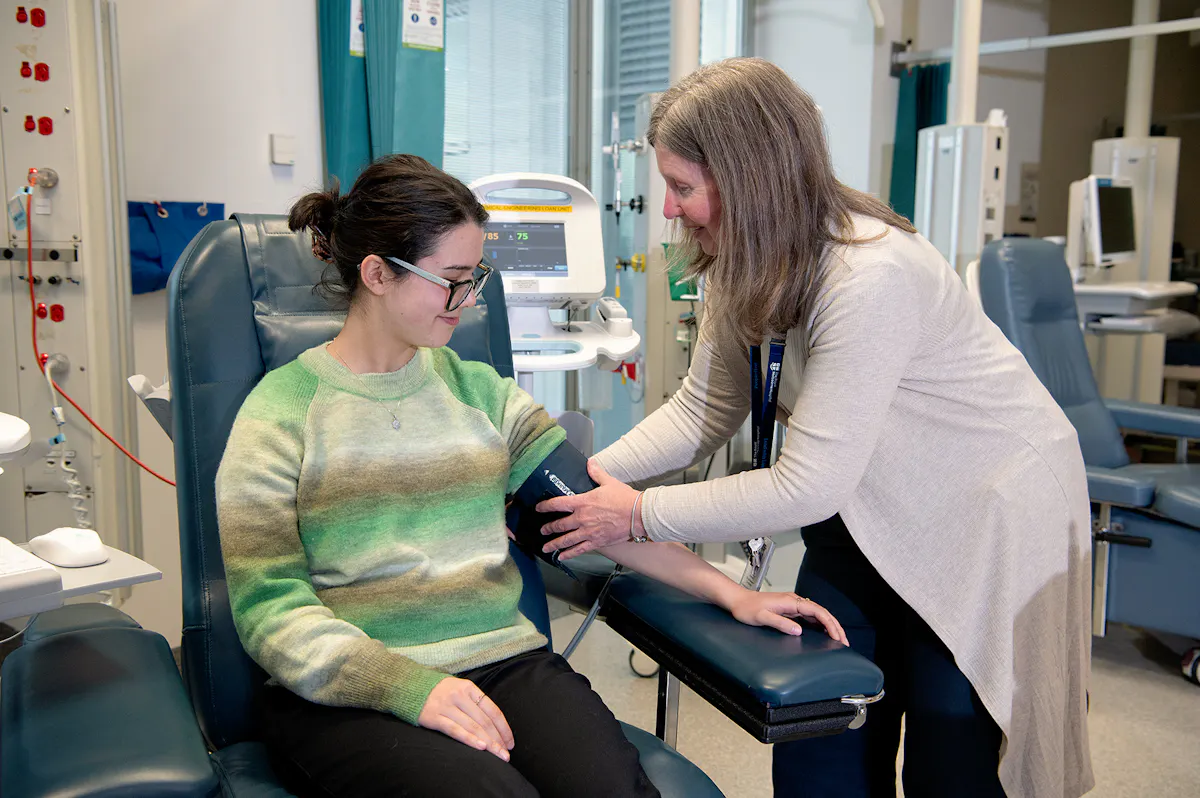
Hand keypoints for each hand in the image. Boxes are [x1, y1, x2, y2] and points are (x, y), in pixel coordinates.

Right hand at [417, 677, 514, 761]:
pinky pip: (455, 730)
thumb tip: (494, 724)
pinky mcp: (435, 717)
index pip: (492, 710)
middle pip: (484, 721)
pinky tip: (480, 747)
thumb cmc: (440, 692)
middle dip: (498, 739)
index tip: (510, 741)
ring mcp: (447, 706)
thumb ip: (474, 702)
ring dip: (488, 743)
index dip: (503, 727)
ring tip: (498, 755)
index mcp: (469, 688)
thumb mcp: (459, 689)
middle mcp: (459, 696)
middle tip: (506, 753)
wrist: (410, 687)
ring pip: (472, 727)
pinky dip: (469, 739)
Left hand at [537, 460, 641, 559]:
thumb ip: (596, 473)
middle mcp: (582, 518)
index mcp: (583, 502)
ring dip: (554, 544)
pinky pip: (579, 549)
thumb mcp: (609, 482)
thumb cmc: (625, 498)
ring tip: (546, 548)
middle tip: (542, 531)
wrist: (638, 514)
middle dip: (548, 528)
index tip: (538, 508)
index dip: (545, 506)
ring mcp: (588, 532)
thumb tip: (590, 463)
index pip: (558, 504)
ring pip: (566, 540)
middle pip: (559, 524)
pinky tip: (562, 557)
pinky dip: (569, 554)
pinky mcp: (596, 542)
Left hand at [728, 591, 848, 645]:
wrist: (738, 600)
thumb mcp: (762, 617)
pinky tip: (824, 632)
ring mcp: (793, 605)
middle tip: (844, 641)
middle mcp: (794, 601)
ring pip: (817, 614)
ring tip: (839, 639)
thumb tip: (799, 631)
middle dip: (835, 626)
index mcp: (790, 601)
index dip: (829, 624)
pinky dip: (820, 624)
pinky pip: (810, 616)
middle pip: (821, 612)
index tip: (837, 636)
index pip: (817, 611)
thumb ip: (780, 623)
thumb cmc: (747, 608)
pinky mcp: (790, 609)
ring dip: (829, 625)